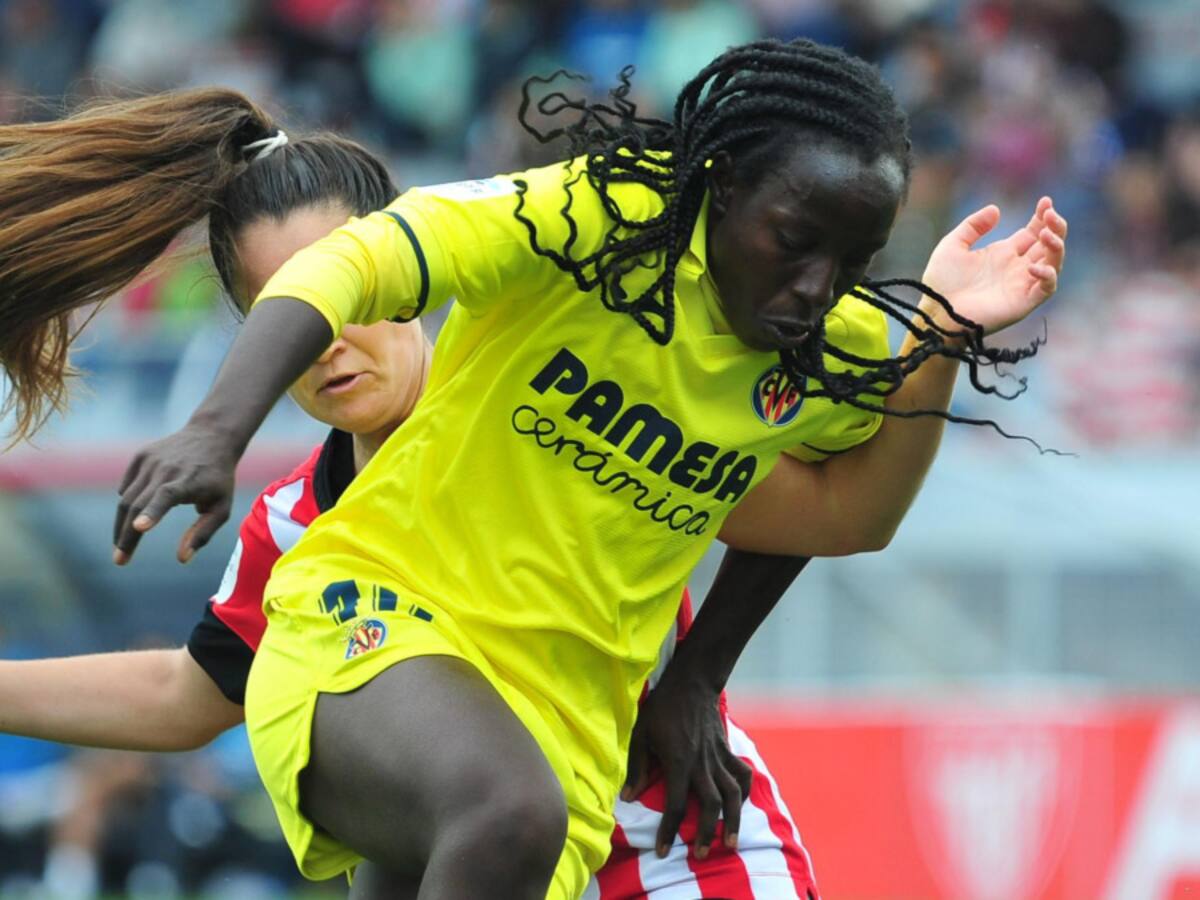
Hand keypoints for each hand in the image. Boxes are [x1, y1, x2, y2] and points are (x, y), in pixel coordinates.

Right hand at [112, 424, 235, 564]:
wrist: (212, 436)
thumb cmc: (218, 479)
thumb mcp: (222, 507)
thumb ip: (203, 533)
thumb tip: (182, 559)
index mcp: (188, 481)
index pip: (166, 496)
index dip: (152, 512)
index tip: (139, 528)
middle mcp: (166, 469)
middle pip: (138, 505)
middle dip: (126, 536)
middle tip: (119, 560)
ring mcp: (151, 461)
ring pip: (126, 498)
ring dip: (120, 525)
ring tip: (121, 547)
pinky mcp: (141, 456)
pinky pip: (127, 487)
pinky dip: (127, 503)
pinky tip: (135, 515)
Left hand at [623, 674, 751, 858]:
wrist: (691, 683)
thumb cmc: (661, 708)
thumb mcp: (641, 734)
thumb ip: (637, 767)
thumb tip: (628, 798)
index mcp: (679, 762)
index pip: (676, 805)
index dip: (669, 831)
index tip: (663, 850)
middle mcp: (702, 764)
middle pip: (710, 806)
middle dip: (707, 834)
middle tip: (702, 856)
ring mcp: (718, 758)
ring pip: (733, 794)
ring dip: (734, 821)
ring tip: (731, 843)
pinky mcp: (727, 750)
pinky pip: (741, 774)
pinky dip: (745, 790)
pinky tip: (743, 804)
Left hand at [921, 197, 1067, 336]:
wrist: (937, 312)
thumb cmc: (941, 283)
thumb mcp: (953, 245)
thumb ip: (973, 226)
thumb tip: (996, 209)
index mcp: (1003, 254)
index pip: (1032, 232)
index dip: (1042, 217)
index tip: (1045, 201)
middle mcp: (1016, 268)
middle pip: (1048, 245)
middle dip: (1055, 227)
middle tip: (1050, 213)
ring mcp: (1022, 285)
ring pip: (1054, 263)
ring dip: (1056, 247)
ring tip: (1047, 233)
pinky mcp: (1023, 302)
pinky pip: (1047, 288)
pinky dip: (1047, 275)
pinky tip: (1033, 266)